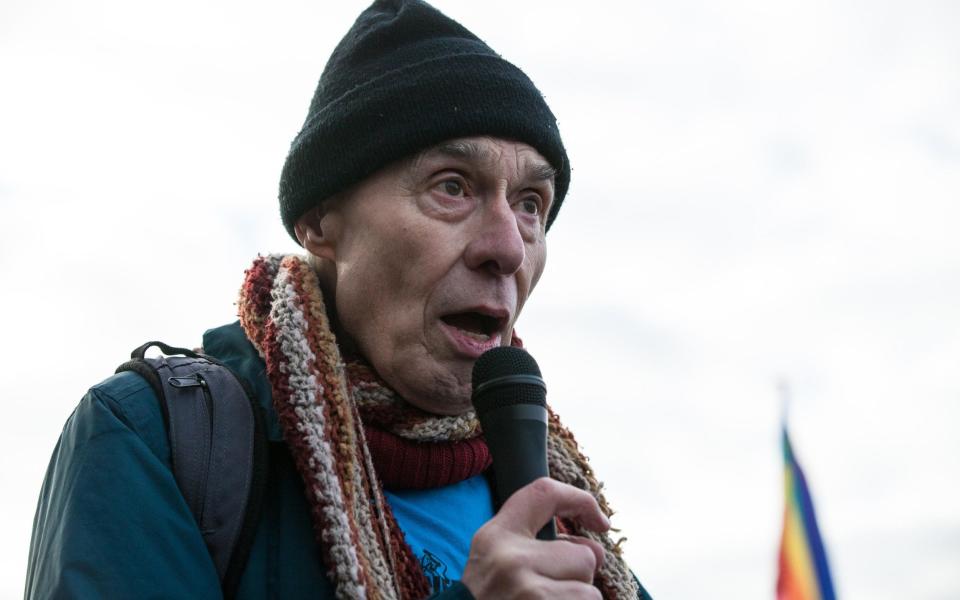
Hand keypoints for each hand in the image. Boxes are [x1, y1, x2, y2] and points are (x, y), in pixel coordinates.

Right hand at [461, 477, 608, 598]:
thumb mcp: (494, 563)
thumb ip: (535, 546)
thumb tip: (595, 551)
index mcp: (496, 537)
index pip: (544, 493)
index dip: (581, 501)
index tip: (600, 521)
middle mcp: (510, 561)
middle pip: (583, 555)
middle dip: (578, 578)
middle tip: (548, 595)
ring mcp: (528, 593)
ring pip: (590, 592)